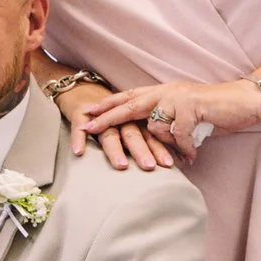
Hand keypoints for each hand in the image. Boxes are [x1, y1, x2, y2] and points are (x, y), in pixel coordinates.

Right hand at [55, 79, 170, 171]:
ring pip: (109, 134)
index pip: (150, 133)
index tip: (169, 164)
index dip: (159, 148)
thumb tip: (182, 160)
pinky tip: (79, 152)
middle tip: (150, 166)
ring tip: (121, 166)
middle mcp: (119, 118)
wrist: (84, 94)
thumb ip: (154, 140)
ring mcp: (100, 117)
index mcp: (135, 118)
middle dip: (141, 150)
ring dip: (114, 150)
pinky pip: (78, 128)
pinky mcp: (79, 115)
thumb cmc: (114, 115)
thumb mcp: (135, 124)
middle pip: (132, 134)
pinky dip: (79, 139)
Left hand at [86, 80, 260, 162]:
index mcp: (163, 91)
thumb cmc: (215, 111)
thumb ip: (165, 120)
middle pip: (130, 104)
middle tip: (86, 128)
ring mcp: (179, 98)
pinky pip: (178, 135)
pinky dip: (185, 149)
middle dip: (107, 118)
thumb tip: (148, 135)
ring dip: (168, 144)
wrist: (244, 101)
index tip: (86, 113)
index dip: (107, 104)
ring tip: (179, 153)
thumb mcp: (184, 113)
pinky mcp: (192, 108)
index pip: (129, 96)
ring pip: (155, 126)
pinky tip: (191, 157)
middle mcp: (167, 91)